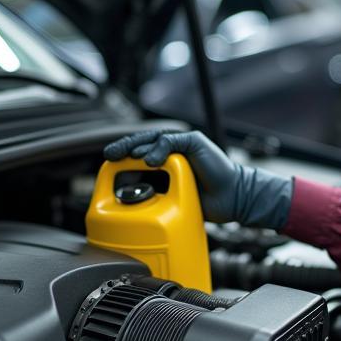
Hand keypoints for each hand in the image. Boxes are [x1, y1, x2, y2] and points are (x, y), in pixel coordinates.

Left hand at [103, 129, 292, 228]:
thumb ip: (153, 193)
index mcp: (165, 161)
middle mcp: (172, 150)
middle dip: (123, 148)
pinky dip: (158, 149)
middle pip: (141, 143)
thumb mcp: (171, 199)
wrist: (232, 199)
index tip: (108, 164)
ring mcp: (183, 144)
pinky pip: (171, 141)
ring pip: (153, 139)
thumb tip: (128, 196)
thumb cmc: (205, 201)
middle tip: (110, 156)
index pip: (137, 154)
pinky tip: (150, 161)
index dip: (122, 157)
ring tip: (127, 157)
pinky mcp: (194, 142)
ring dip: (137, 147)